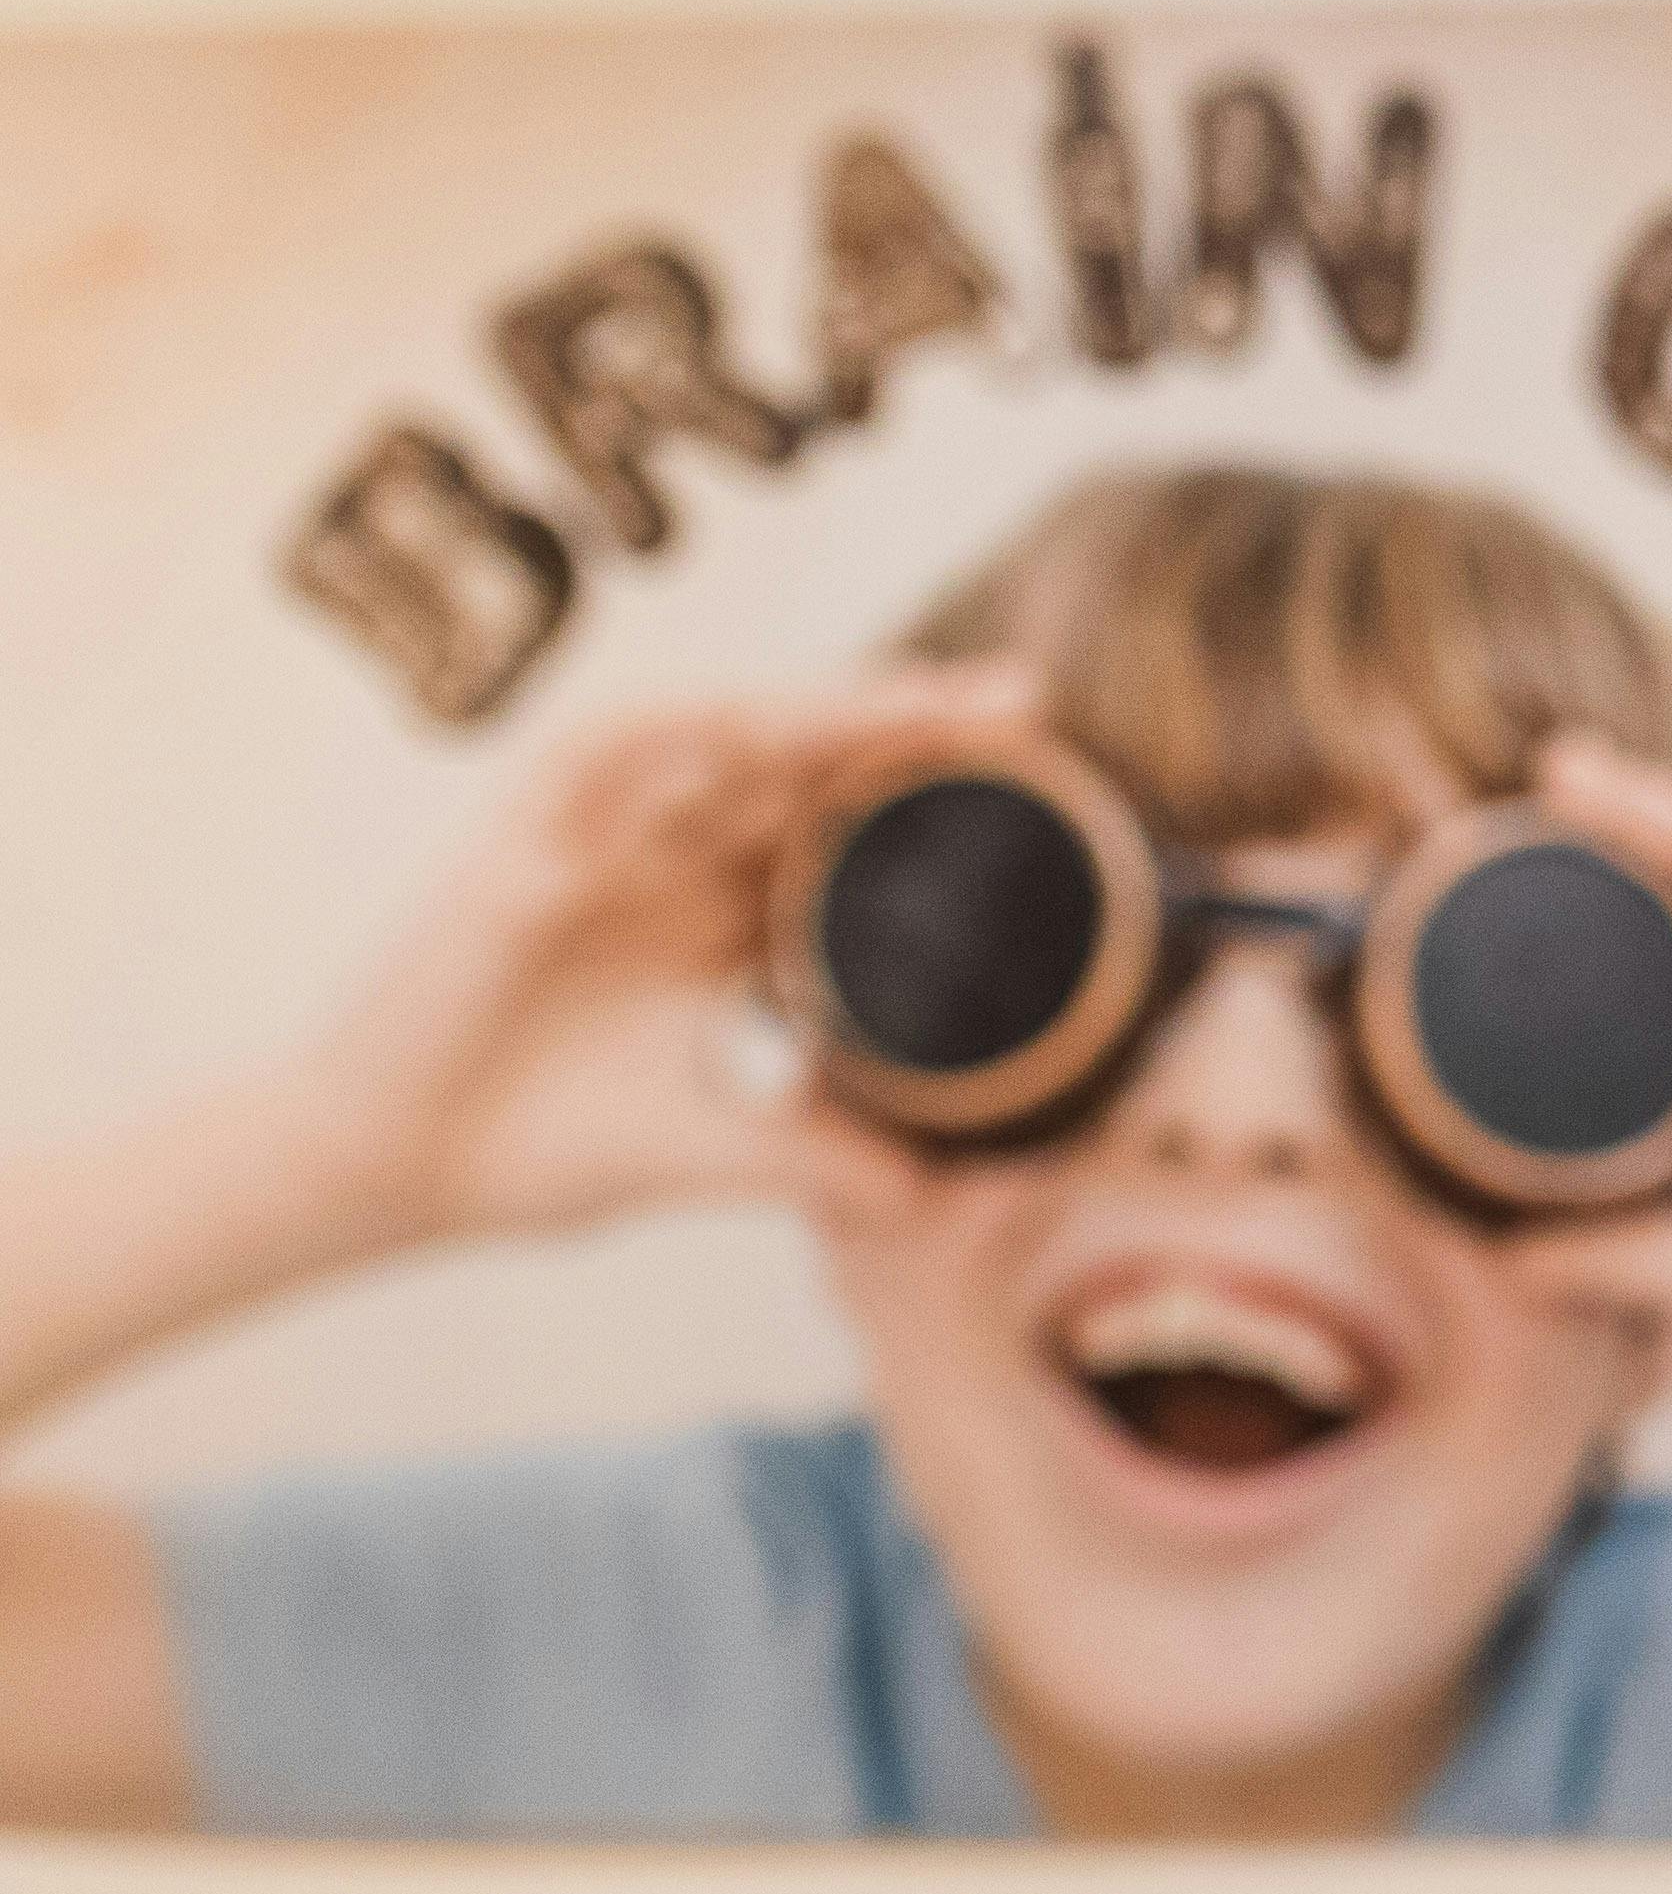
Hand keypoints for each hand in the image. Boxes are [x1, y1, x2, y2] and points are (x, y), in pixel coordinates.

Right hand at [285, 675, 1003, 1256]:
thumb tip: (947, 1197)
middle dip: (914, 725)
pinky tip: (763, 718)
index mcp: (725, 918)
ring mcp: (601, 840)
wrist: (396, 1173)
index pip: (851, 830)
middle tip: (1028, 699)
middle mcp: (674, 861)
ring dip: (827, 708)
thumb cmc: (542, 1150)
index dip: (942, 799)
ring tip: (931, 695)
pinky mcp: (520, 841)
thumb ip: (826, 1163)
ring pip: (729, 737)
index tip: (1053, 788)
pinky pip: (604, 752)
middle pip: (812, 765)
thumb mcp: (719, 1155)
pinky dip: (682, 727)